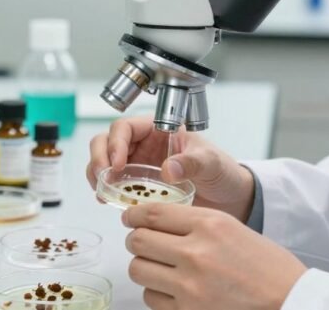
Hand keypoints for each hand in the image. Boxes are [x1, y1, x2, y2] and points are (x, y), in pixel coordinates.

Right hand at [86, 116, 256, 220]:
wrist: (230, 198)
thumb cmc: (223, 172)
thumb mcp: (211, 163)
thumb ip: (192, 162)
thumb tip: (169, 168)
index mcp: (160, 129)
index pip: (126, 127)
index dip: (116, 142)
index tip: (118, 164)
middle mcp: (145, 144)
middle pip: (107, 140)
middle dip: (99, 156)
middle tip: (102, 176)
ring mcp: (139, 164)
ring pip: (105, 161)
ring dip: (97, 173)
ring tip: (102, 191)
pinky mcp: (138, 185)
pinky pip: (113, 183)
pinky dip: (104, 189)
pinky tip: (107, 200)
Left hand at [123, 203, 306, 309]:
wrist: (289, 300)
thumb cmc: (266, 266)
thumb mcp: (232, 228)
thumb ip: (194, 223)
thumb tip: (155, 221)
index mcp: (209, 225)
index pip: (152, 214)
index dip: (134, 216)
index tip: (130, 219)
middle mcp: (195, 253)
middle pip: (138, 241)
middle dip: (136, 241)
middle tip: (143, 243)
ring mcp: (190, 286)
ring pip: (138, 270)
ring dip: (144, 267)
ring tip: (158, 267)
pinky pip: (152, 298)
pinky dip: (157, 293)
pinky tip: (172, 289)